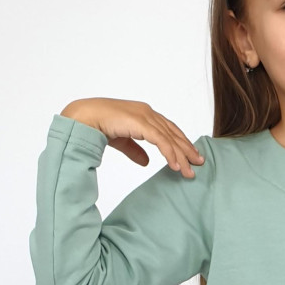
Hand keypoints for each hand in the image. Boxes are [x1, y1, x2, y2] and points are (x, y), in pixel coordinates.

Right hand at [60, 98, 205, 177]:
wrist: (85, 117)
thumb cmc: (99, 125)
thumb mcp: (123, 141)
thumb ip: (136, 150)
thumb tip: (147, 163)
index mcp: (144, 114)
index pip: (168, 129)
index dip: (181, 142)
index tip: (191, 155)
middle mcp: (148, 113)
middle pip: (174, 133)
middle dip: (187, 149)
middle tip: (199, 163)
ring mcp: (145, 116)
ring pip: (170, 138)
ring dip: (182, 156)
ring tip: (190, 171)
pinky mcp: (141, 123)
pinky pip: (161, 141)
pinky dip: (170, 154)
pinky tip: (176, 166)